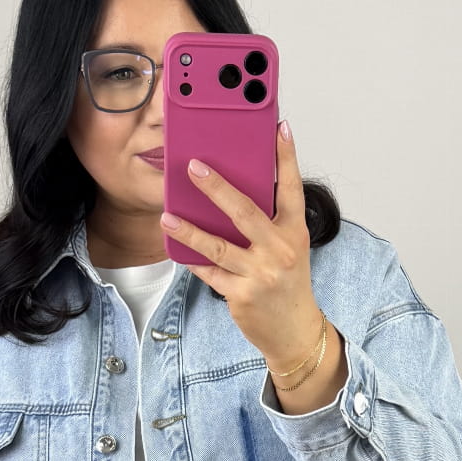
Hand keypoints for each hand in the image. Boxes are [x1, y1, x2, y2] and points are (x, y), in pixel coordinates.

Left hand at [160, 121, 323, 369]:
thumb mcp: (289, 248)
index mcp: (294, 232)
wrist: (294, 332)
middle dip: (217, 188)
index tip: (280, 128)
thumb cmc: (288, 283)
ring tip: (167, 215)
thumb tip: (234, 190)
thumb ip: (269, 221)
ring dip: (189, 230)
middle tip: (194, 167)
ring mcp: (259, 275)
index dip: (286, 157)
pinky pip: (209, 272)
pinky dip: (191, 259)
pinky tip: (174, 245)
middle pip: (245, 212)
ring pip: (217, 246)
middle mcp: (279, 251)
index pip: (291, 188)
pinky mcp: (240, 295)